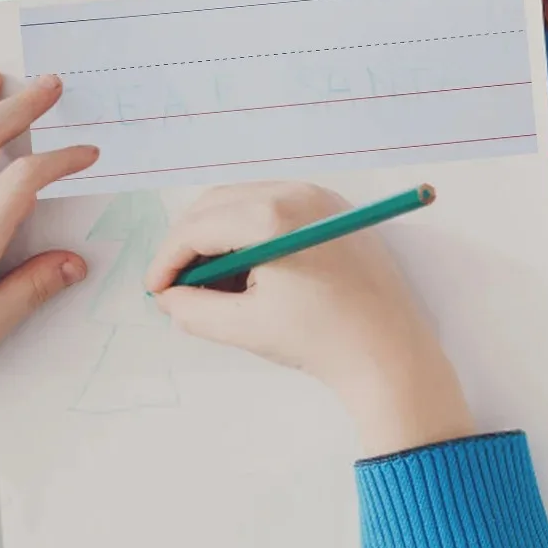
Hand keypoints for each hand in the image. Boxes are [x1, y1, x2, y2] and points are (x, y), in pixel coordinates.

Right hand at [147, 181, 473, 456]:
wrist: (391, 353)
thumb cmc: (322, 340)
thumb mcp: (245, 327)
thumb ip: (193, 309)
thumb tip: (169, 297)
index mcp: (272, 217)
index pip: (198, 227)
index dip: (167, 259)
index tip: (156, 290)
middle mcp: (297, 193)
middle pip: (217, 203)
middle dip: (189, 243)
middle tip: (177, 285)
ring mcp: (320, 197)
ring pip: (245, 202)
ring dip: (219, 236)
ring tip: (214, 285)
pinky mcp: (335, 210)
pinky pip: (276, 207)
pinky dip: (251, 233)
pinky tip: (250, 273)